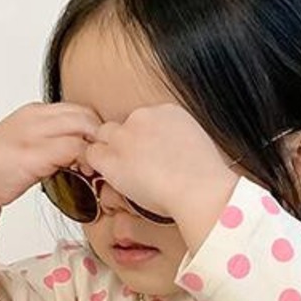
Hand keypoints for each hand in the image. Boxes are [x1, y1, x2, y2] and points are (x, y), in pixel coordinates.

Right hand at [0, 102, 103, 211]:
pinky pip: (73, 149)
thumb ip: (53, 139)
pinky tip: (82, 174)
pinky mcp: (32, 155)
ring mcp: (32, 134)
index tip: (97, 150)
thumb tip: (85, 147)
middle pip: (86, 115)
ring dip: (95, 149)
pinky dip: (85, 161)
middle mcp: (33, 117)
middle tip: (100, 160)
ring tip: (90, 168)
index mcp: (33, 112)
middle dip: (100, 137)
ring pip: (83, 128)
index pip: (79, 109)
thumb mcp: (28, 144)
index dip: (95, 129)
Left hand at [77, 103, 241, 219]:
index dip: (146, 139)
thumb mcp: (202, 148)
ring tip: (126, 173)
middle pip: (124, 124)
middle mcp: (145, 116)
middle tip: (137, 166)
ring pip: (105, 136)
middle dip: (127, 142)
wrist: (200, 190)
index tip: (154, 156)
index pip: (146, 120)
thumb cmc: (208, 180)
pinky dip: (99, 165)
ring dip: (112, 152)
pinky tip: (113, 179)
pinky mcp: (112, 155)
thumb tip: (176, 155)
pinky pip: (93, 154)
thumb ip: (182, 143)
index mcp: (170, 111)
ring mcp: (126, 135)